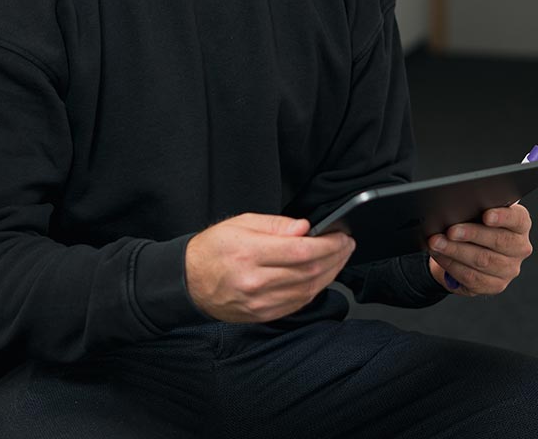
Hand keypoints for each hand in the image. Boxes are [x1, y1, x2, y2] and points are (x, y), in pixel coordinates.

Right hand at [185, 213, 354, 321]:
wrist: (190, 280)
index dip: (328, 244)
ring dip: (330, 274)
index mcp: (249, 253)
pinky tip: (322, 276)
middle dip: (335, 257)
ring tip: (340, 258)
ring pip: (307, 291)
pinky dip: (315, 290)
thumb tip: (305, 228)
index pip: (300, 251)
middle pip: (308, 272)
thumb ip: (277, 225)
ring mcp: (259, 303)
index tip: (341, 236)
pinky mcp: (262, 315)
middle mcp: (255, 282)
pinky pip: (297, 304)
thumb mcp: (242, 223)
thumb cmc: (214, 248)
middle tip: (347, 245)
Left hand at [427, 203, 531, 296]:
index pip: (517, 219)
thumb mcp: (478, 212)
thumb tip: (458, 208)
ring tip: (437, 242)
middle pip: (498, 241)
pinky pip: (472, 277)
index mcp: (520, 225)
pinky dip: (452, 265)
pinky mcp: (495, 285)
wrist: (466, 250)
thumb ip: (476, 208)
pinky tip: (440, 255)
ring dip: (456, 251)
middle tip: (450, 230)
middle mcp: (519, 248)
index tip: (486, 215)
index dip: (502, 217)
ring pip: (482, 260)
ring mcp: (509, 269)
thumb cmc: (474, 224)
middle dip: (471, 234)